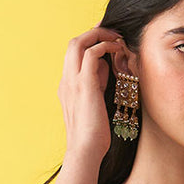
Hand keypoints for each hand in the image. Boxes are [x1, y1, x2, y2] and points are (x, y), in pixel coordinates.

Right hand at [57, 26, 126, 166]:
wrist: (85, 151)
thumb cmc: (93, 136)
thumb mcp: (94, 105)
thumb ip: (96, 85)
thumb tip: (105, 68)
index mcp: (67, 87)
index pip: (74, 56)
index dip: (90, 44)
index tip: (107, 41)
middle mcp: (66, 81)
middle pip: (73, 43)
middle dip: (93, 32)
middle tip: (112, 32)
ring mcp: (73, 81)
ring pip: (78, 43)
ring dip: (99, 35)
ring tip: (116, 38)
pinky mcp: (84, 84)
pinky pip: (91, 53)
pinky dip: (105, 46)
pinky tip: (117, 49)